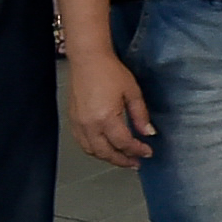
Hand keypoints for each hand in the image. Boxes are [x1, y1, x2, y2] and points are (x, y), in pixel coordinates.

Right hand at [65, 50, 154, 165]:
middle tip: (136, 162)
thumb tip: (148, 133)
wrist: (88, 59)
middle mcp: (89, 125)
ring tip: (123, 158)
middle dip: (123, 160)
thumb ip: (140, 115)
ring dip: (108, 157)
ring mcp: (78, 124)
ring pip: (92, 151)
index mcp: (106, 118)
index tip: (148, 152)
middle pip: (106, 152)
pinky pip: (82, 143)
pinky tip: (105, 148)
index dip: (137, 150)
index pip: (123, 143)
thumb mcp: (132, 92)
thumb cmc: (110, 71)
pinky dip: (95, 150)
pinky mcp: (73, 120)